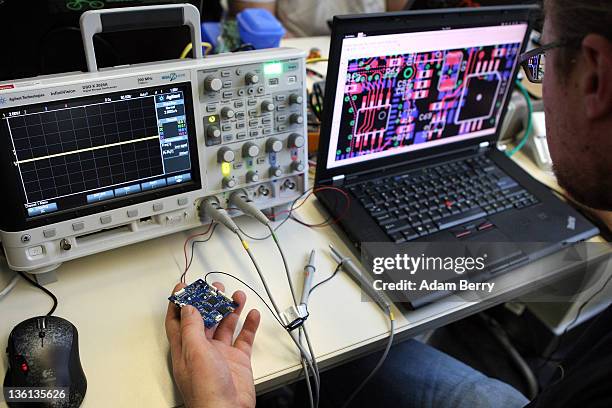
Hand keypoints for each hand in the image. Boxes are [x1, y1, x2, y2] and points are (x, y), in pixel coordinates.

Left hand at [165, 282, 260, 407]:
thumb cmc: (206, 391)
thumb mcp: (194, 352)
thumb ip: (191, 327)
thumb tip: (188, 308)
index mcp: (185, 348)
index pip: (178, 320)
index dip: (180, 302)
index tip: (184, 286)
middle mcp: (202, 349)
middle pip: (204, 319)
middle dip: (210, 301)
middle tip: (216, 287)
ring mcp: (221, 354)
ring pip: (225, 325)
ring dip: (231, 309)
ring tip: (237, 296)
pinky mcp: (238, 360)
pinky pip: (244, 338)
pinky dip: (249, 325)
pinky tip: (252, 314)